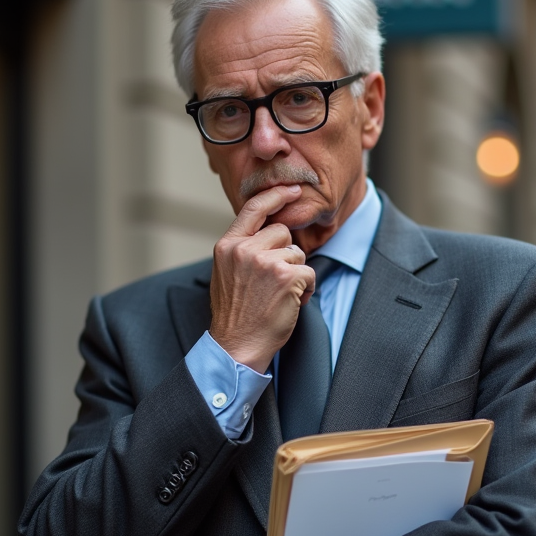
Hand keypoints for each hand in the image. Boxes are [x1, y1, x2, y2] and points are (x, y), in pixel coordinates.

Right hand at [209, 184, 315, 371]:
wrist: (236, 345)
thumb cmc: (235, 314)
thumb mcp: (226, 273)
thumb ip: (242, 248)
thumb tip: (266, 230)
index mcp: (227, 246)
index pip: (253, 208)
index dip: (276, 196)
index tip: (292, 189)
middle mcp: (244, 249)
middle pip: (282, 232)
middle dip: (285, 254)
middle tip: (273, 281)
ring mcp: (265, 262)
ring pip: (297, 254)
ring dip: (295, 274)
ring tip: (278, 295)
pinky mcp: (286, 276)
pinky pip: (308, 273)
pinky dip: (306, 289)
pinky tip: (290, 303)